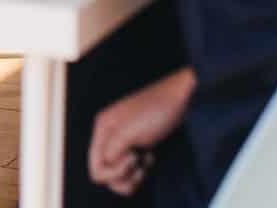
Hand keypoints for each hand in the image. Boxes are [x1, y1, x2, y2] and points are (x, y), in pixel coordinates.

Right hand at [89, 69, 194, 196]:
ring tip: (146, 161)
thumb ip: (112, 151)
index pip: (96, 169)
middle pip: (106, 176)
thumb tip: (107, 165)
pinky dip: (141, 171)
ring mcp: (123, 144)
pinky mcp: (136, 149)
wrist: (180, 99)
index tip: (132, 157)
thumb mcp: (129, 131)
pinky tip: (150, 157)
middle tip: (140, 161)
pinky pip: (132, 172)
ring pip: (119, 177)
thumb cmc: (155, 112)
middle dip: (124, 176)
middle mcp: (109, 138)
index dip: (113, 172)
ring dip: (133, 177)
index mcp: (103, 131)